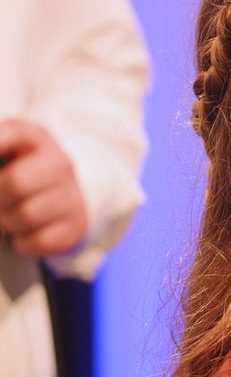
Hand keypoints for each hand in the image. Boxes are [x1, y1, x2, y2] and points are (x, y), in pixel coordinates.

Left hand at [0, 118, 88, 256]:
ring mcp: (72, 194)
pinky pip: (39, 241)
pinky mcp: (77, 224)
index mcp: (35, 137)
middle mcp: (59, 163)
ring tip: (10, 215)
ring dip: (7, 222)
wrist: (66, 197)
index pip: (12, 134)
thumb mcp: (7, 152)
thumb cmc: (23, 172)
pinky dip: (23, 242)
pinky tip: (26, 231)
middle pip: (16, 182)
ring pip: (25, 215)